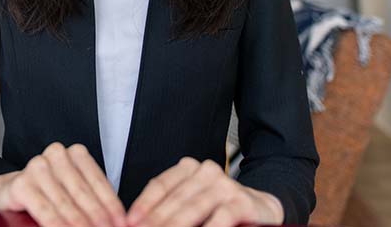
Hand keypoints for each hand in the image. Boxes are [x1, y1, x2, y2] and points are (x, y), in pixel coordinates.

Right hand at [0, 142, 127, 226]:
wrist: (10, 192)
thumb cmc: (49, 193)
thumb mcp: (74, 193)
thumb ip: (94, 201)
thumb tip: (119, 222)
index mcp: (75, 153)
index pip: (99, 182)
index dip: (112, 207)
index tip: (122, 224)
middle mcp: (56, 155)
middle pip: (83, 194)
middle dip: (98, 220)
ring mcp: (37, 167)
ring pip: (65, 203)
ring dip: (80, 225)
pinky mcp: (22, 184)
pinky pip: (45, 210)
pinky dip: (56, 225)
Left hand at [126, 158, 283, 226]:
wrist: (262, 207)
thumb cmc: (221, 208)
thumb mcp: (193, 202)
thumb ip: (170, 208)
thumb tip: (138, 221)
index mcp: (189, 168)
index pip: (160, 185)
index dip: (143, 204)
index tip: (128, 222)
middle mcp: (206, 171)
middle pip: (174, 199)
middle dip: (156, 221)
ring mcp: (224, 185)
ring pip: (193, 208)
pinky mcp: (241, 202)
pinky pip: (219, 218)